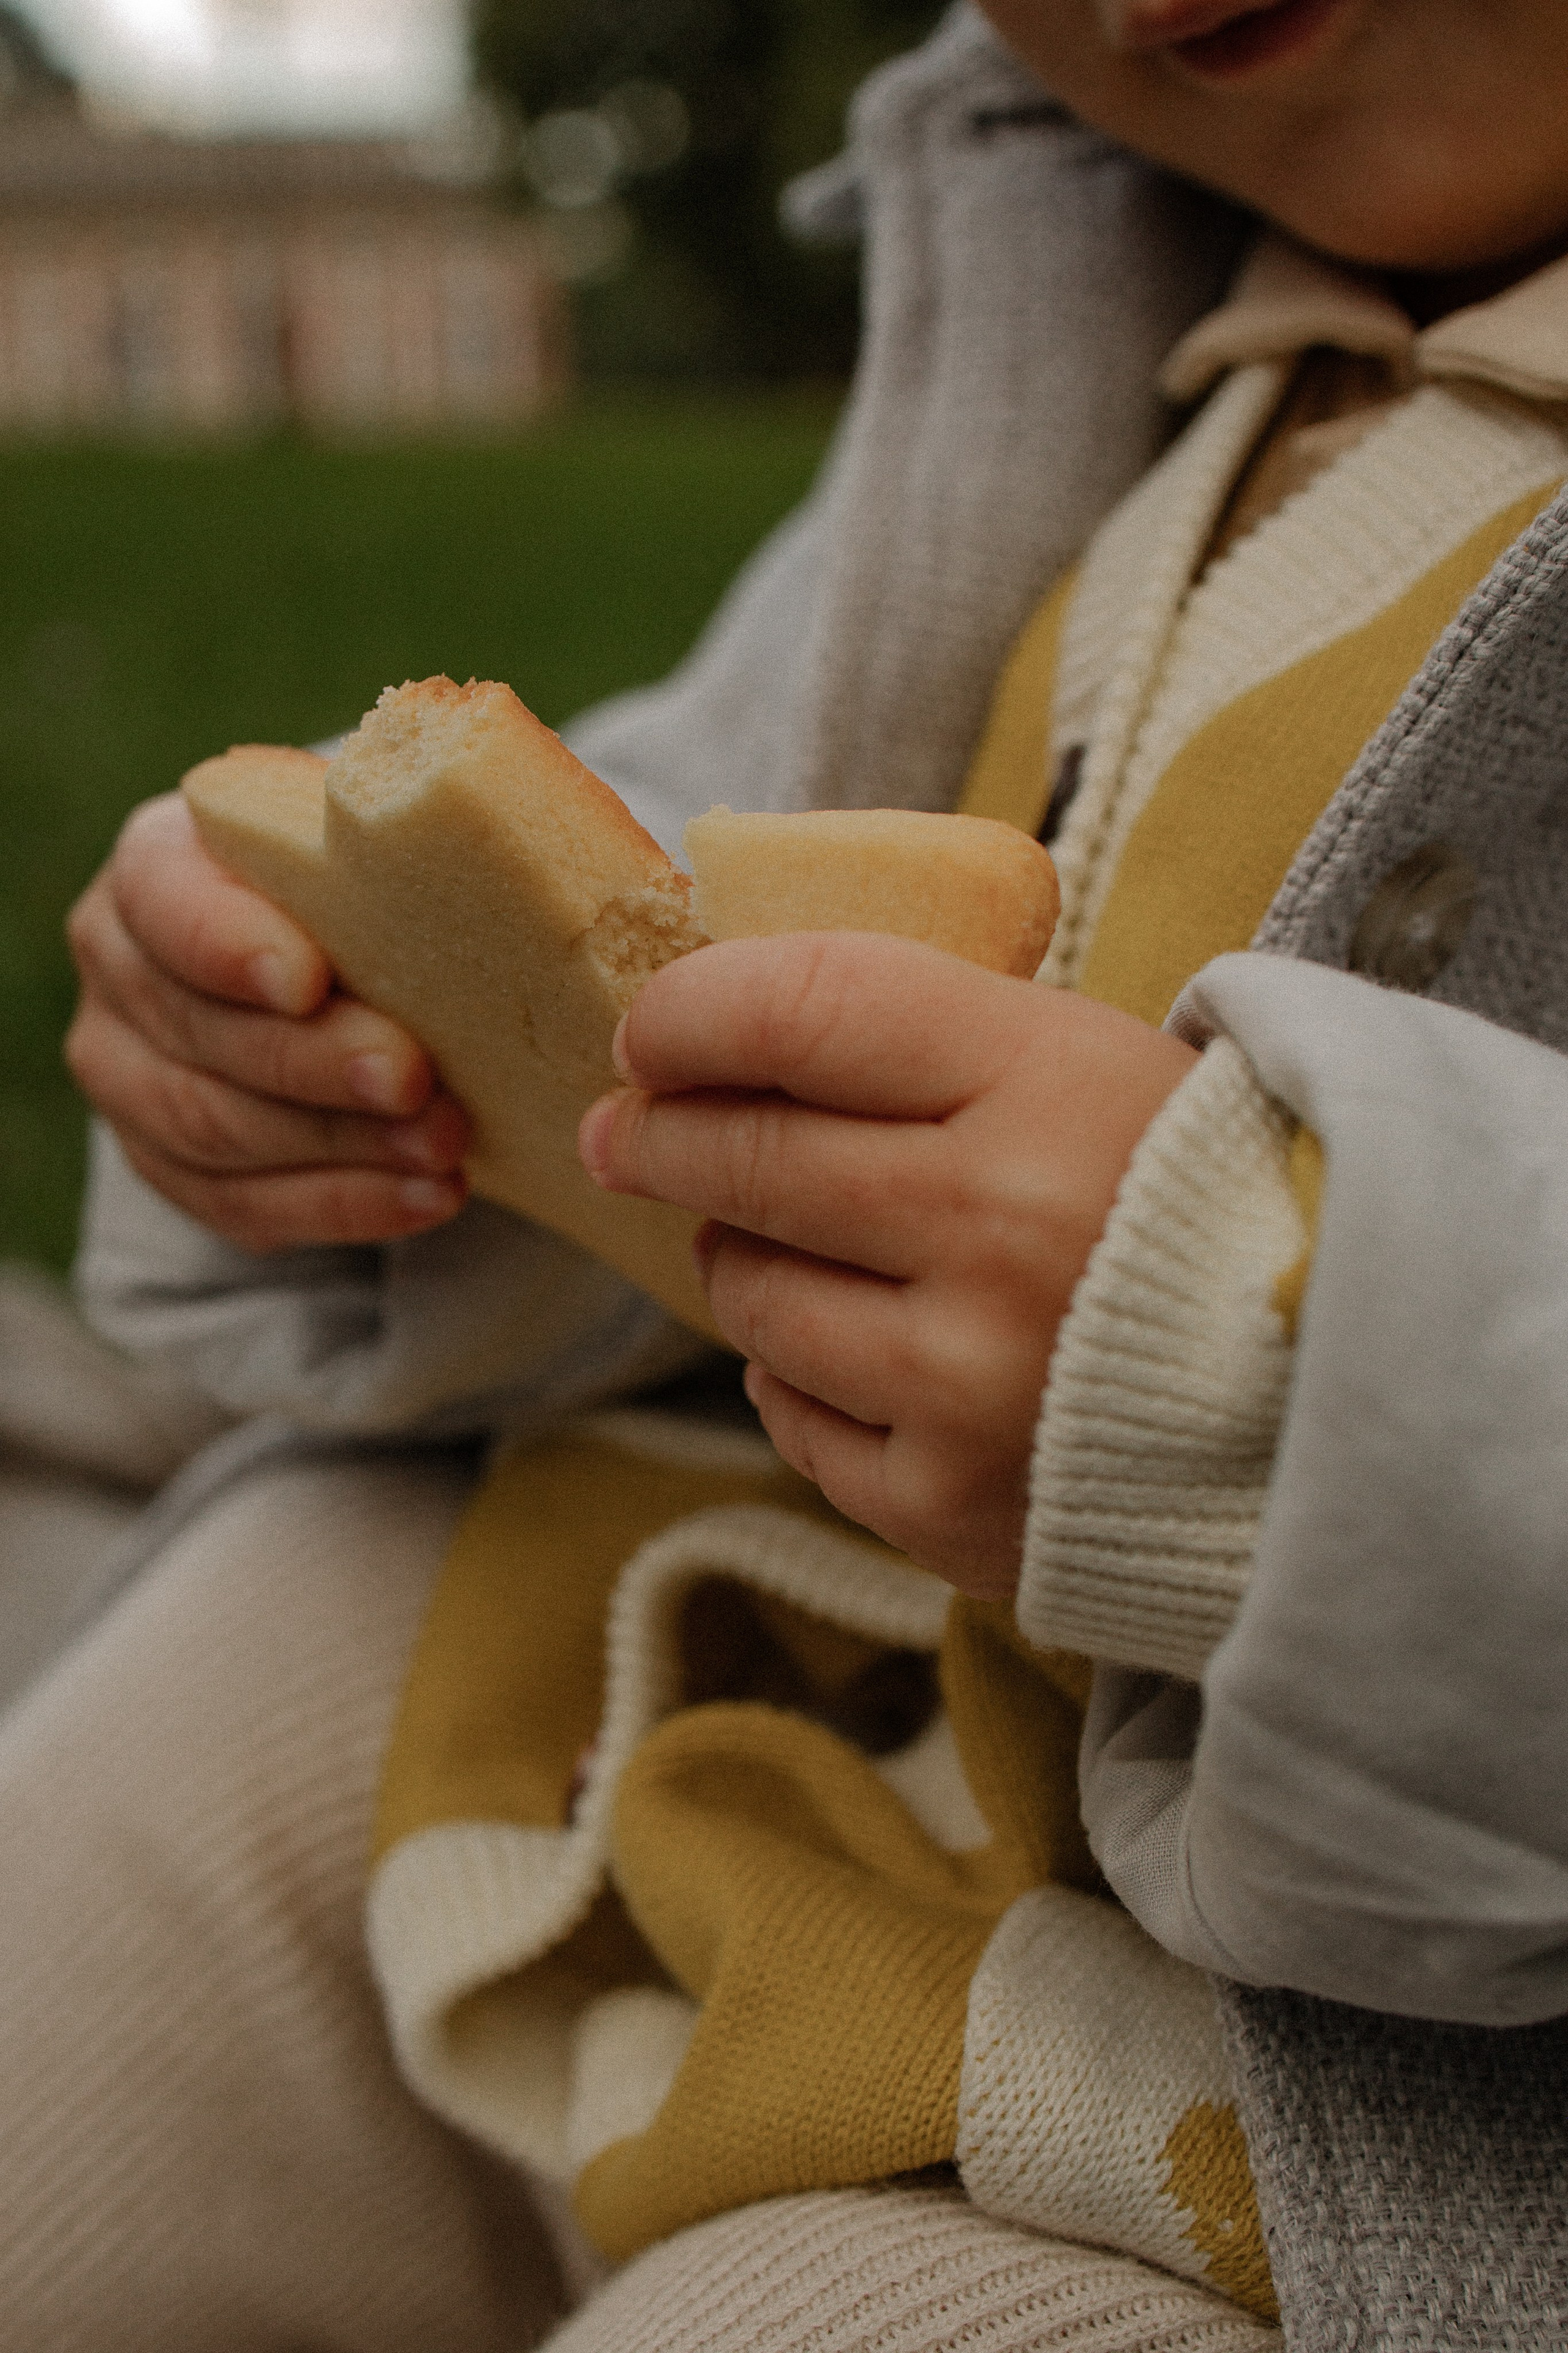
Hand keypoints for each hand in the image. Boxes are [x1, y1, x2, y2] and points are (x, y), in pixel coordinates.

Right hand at [66, 793, 469, 1251]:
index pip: (166, 899)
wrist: (351, 971)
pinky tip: (427, 1197)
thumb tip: (494, 844)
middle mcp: (121, 968)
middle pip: (202, 1031)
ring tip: (444, 1147)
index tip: (308, 979)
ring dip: (343, 1146)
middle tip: (414, 1079)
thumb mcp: (375, 852)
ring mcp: (130, 1075)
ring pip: (216, 1129)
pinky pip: (242, 1204)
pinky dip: (344, 1206)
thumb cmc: (371, 892)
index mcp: (157, 866)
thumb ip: (400, 849)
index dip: (229, 943)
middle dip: (316, 1064)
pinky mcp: (168, 1165)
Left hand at [578, 933, 1196, 1598]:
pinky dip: (792, 1375)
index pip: (802, 1010)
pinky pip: (791, 1418)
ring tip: (765, 1240)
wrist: (1335, 1394)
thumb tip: (714, 1041)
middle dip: (661, 1136)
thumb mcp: (1090, 1065)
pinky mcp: (945, 1501)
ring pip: (752, 1297)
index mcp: (1045, 1086)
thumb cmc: (1192, 1201)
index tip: (649, 1031)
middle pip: (749, 1159)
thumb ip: (921, 1040)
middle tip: (627, 1131)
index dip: (692, 1013)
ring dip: (733, 1257)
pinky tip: (842, 1347)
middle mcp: (995, 1230)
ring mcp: (964, 1380)